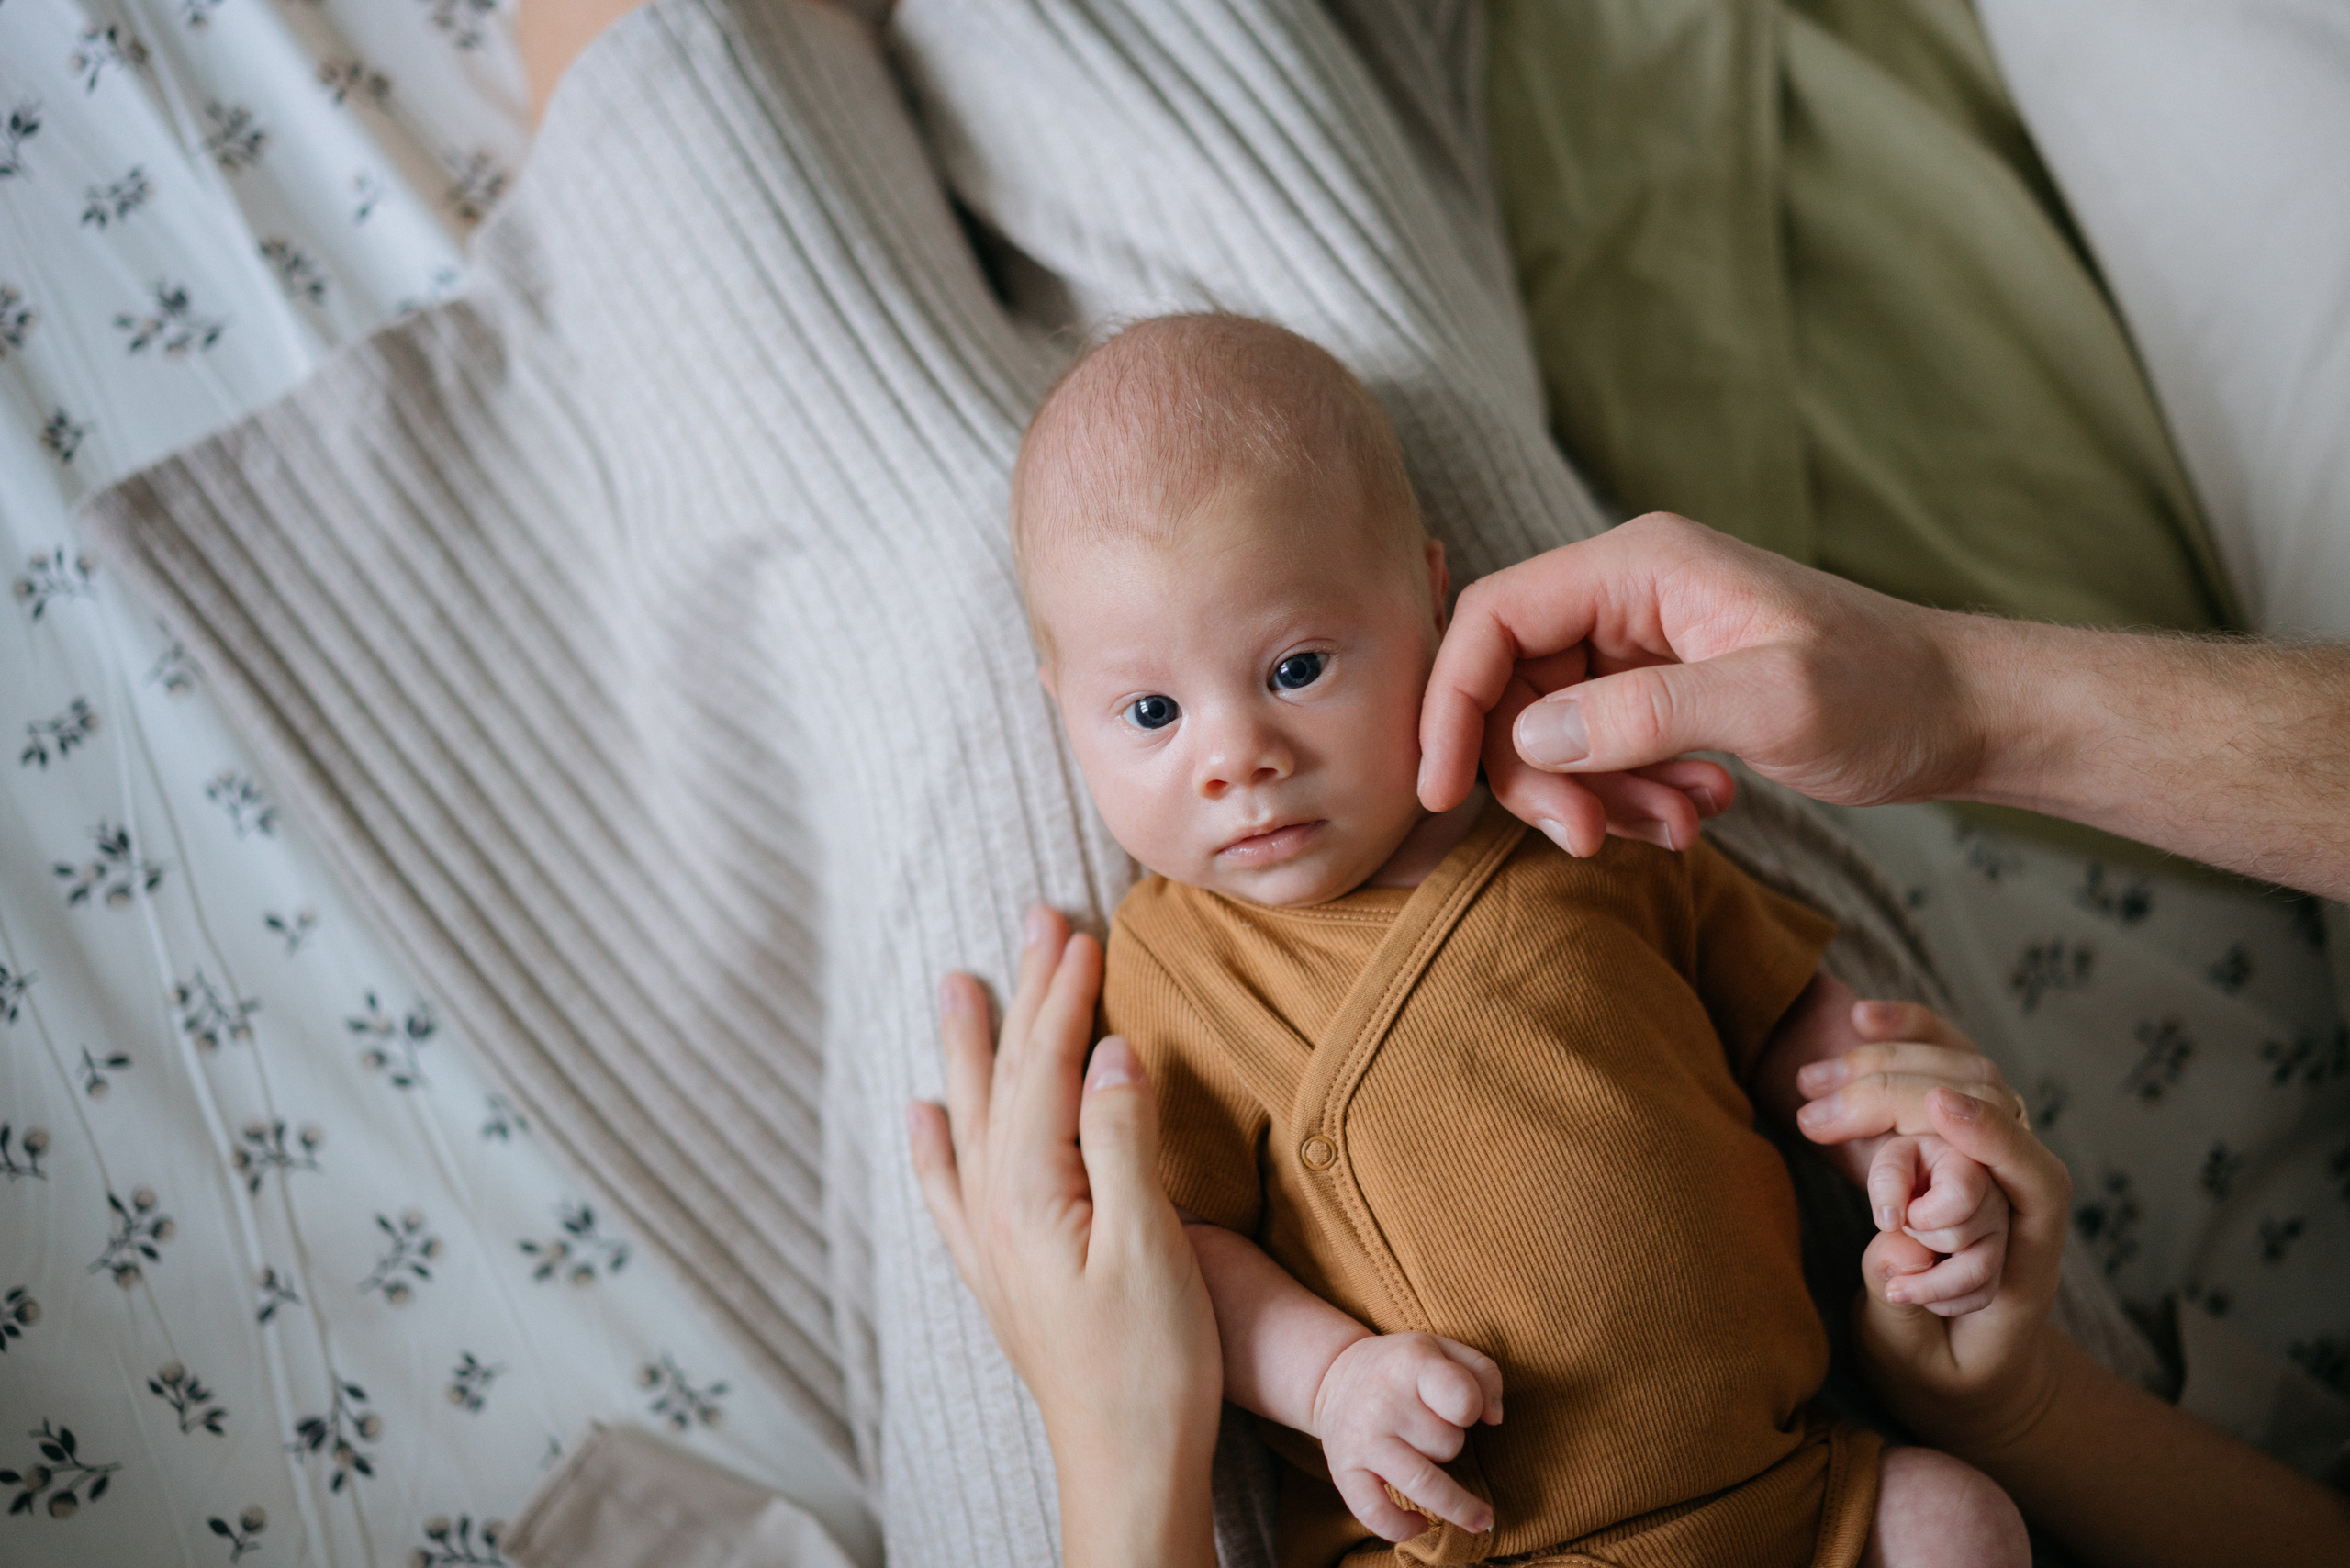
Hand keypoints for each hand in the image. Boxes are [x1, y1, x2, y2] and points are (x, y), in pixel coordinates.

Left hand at [910, 907, 1221, 1567]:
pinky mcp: (1003, 1273)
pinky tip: (922, 1117)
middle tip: (1034, 920)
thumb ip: (1123, 1142)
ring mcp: (992, 1242)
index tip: (1083, 930)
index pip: (1046, 1067)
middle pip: (1005, 1078)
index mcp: (1032, 1192)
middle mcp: (996, 1208)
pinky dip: (936, 1144)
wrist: (1126, 1464)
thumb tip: (1111, 1052)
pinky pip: (952, 1188)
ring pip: (973, 1117)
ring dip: (971, 1048)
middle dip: (1022, 996)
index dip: (1064, 996)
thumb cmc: (1151, 1364)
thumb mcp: (1150, 1246)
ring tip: (955, 984)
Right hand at [1310, 1332, 1503, 1542]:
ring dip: (1454, 1502)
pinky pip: (1376, 1515)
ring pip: (1424, 1485)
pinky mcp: (1343, 1472)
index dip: (1473, 1408)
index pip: (1462, 1398)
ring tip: (1479, 1517)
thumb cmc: (1401, 1366)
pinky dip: (1403, 1528)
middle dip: (1453, 1444)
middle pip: (1448, 1445)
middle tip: (1437, 1431)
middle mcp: (1383, 1403)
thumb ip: (1483, 1373)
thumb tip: (1494, 1419)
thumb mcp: (1443, 1349)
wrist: (1333, 1375)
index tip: (1467, 1410)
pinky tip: (1420, 1523)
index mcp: (1411, 1365)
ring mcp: (1362, 1441)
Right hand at [1419, 513, 1972, 852]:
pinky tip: (1696, 815)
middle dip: (1534, 771)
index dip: (1452, 702)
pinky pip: (1602, 747)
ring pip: (1552, 725)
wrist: (1968, 714)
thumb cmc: (1889, 694)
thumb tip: (1525, 737)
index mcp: (1640, 564)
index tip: (1443, 792)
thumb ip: (1646, 714)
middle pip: (1512, 681)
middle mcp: (1629, 593)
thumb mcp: (1774, 705)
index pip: (1494, 616)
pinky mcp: (1665, 689)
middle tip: (1586, 839)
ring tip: (1676, 829)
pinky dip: (1628, 795)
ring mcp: (1645, 642)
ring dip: (1592, 793)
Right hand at [1794, 1051, 2073, 1458]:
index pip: (2035, 1177)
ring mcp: (1992, 1146)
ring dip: (1882, 1064)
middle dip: (1895, 1097)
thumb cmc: (1947, 1372)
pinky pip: (1941, 1059)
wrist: (1967, 1361)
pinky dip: (1906, 1032)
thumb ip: (1906, 1315)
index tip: (1939, 1110)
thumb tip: (1891, 1243)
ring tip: (1806, 1084)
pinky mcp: (1955, 1128)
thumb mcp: (1923, 1369)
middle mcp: (2020, 1182)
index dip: (1995, 1138)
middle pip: (1985, 1108)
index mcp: (2032, 1249)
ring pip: (1960, 1071)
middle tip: (1811, 1115)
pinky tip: (1860, 1019)